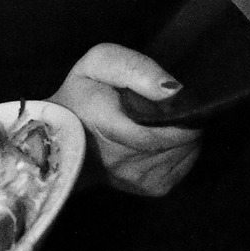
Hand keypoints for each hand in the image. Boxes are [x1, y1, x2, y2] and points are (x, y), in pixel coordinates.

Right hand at [53, 43, 200, 197]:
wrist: (61, 137)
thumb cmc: (82, 94)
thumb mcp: (99, 62)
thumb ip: (136, 68)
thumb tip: (174, 90)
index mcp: (108, 129)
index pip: (159, 133)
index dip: (180, 113)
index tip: (177, 95)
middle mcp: (125, 162)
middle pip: (181, 140)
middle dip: (183, 118)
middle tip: (163, 103)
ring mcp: (140, 179)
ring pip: (188, 151)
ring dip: (182, 132)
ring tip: (159, 118)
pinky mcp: (151, 188)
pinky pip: (185, 163)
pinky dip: (182, 147)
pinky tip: (162, 134)